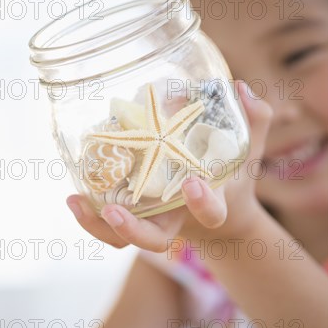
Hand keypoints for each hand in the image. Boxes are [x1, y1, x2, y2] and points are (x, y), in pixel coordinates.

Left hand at [66, 81, 272, 250]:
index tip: (191, 184)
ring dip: (99, 226)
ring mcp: (152, 222)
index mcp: (208, 206)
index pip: (210, 213)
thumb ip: (252, 122)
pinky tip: (74, 197)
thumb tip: (240, 87)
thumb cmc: (229, 177)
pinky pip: (109, 228)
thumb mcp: (246, 151)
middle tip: (114, 210)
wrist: (213, 210)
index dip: (202, 204)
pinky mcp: (134, 217)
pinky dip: (90, 219)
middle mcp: (175, 220)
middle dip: (134, 230)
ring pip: (123, 239)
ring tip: (76, 201)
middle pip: (154, 240)